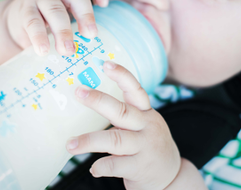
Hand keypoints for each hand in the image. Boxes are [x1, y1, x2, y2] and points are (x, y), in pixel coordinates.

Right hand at [4, 0, 109, 56]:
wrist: (18, 18)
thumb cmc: (51, 15)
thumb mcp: (68, 8)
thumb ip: (82, 17)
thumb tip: (98, 41)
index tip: (104, 5)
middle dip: (85, 14)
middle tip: (91, 35)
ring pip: (54, 9)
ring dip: (63, 31)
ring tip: (68, 50)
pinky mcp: (24, 9)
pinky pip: (32, 22)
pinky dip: (39, 37)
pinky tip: (44, 50)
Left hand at [66, 61, 180, 189]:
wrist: (170, 176)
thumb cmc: (148, 146)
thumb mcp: (142, 125)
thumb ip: (123, 115)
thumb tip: (89, 100)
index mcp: (146, 113)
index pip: (136, 89)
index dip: (122, 75)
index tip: (105, 63)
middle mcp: (147, 127)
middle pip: (121, 111)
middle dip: (98, 100)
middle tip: (78, 92)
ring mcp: (144, 147)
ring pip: (114, 140)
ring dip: (88, 141)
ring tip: (70, 145)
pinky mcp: (140, 167)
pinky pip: (115, 165)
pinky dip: (100, 166)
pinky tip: (93, 168)